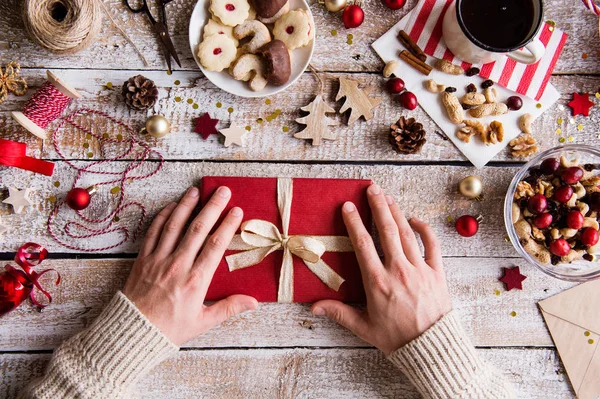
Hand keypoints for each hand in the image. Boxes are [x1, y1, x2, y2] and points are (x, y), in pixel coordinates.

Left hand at [123, 186, 257, 345]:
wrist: (132, 332)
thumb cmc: (169, 329)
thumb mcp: (203, 322)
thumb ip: (229, 308)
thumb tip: (254, 302)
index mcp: (196, 280)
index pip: (216, 245)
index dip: (227, 225)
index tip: (236, 211)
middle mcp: (178, 265)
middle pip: (198, 229)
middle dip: (212, 207)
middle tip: (223, 191)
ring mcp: (158, 260)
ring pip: (174, 225)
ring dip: (186, 205)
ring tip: (196, 190)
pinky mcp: (142, 259)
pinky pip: (153, 232)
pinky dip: (162, 217)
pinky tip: (171, 206)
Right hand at [312, 184, 451, 354]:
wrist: (432, 348)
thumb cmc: (397, 339)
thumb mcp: (364, 327)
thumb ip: (339, 313)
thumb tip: (314, 306)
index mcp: (378, 282)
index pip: (363, 245)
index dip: (355, 223)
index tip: (348, 206)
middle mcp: (399, 271)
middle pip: (387, 231)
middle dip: (378, 207)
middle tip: (372, 189)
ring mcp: (420, 269)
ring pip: (407, 233)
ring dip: (397, 213)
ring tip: (387, 197)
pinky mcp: (437, 272)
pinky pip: (432, 245)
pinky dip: (424, 229)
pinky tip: (415, 219)